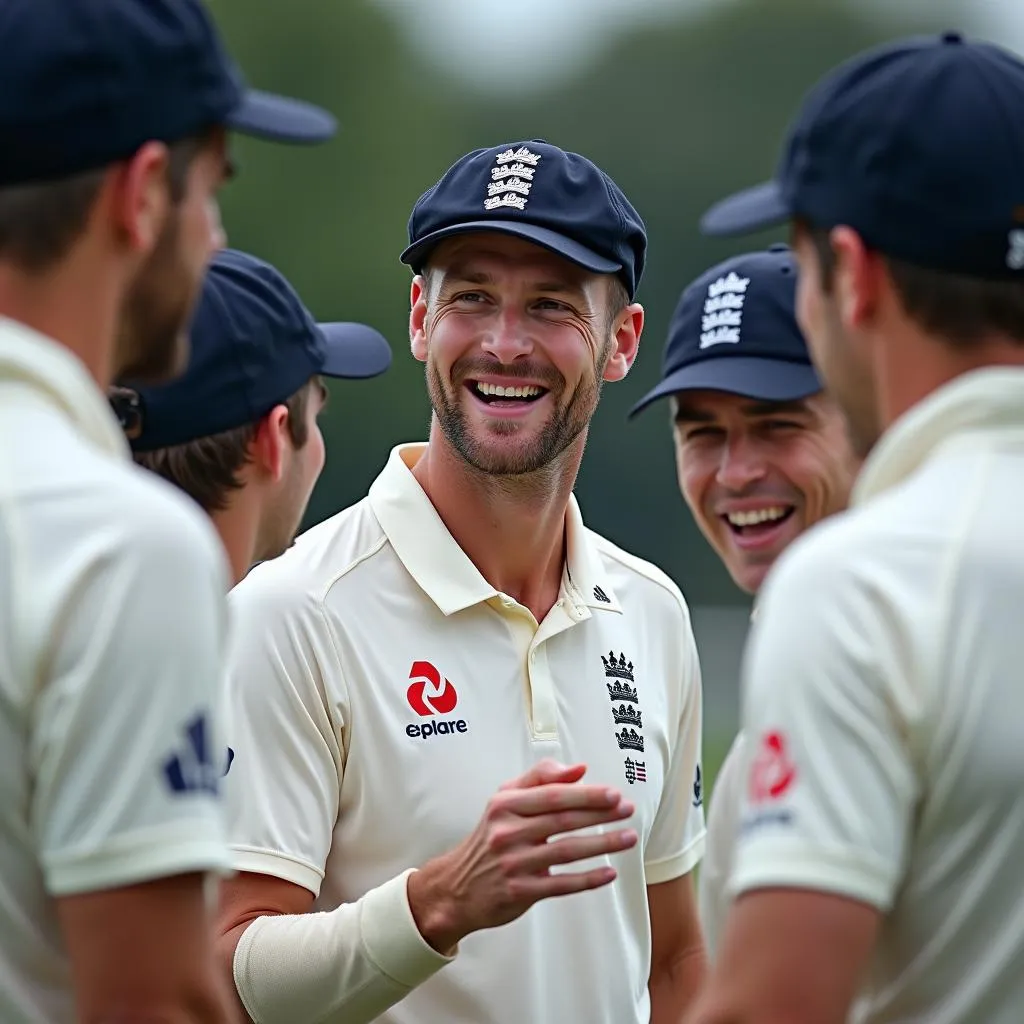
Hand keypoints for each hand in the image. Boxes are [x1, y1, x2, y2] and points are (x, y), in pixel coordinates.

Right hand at [407, 759, 636, 953]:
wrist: (457, 887)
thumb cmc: (490, 837)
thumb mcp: (504, 800)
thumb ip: (539, 779)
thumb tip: (578, 769)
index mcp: (504, 805)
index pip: (552, 795)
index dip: (586, 794)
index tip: (613, 793)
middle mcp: (507, 832)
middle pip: (563, 820)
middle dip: (601, 814)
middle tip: (627, 810)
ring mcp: (514, 864)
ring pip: (567, 851)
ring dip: (603, 844)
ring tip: (629, 837)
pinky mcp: (521, 891)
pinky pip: (562, 884)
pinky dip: (588, 879)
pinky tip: (609, 872)